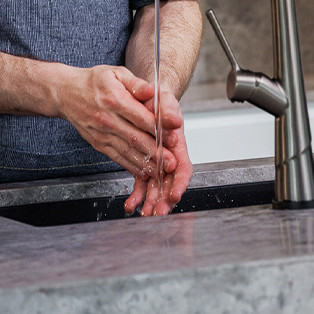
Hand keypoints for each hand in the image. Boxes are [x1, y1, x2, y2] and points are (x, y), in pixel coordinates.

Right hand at [57, 66, 177, 179]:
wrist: (65, 93)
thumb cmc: (93, 82)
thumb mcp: (116, 73)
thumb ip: (136, 83)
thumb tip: (152, 91)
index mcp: (114, 99)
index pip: (140, 117)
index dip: (159, 128)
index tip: (174, 135)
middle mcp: (106, 119)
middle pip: (135, 138)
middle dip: (156, 152)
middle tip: (172, 161)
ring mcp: (101, 133)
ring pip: (127, 151)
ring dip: (146, 163)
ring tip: (162, 171)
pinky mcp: (98, 143)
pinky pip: (116, 157)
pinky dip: (131, 166)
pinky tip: (144, 171)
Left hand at [124, 86, 192, 215]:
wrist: (146, 99)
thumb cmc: (158, 100)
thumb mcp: (164, 100)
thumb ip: (169, 110)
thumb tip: (173, 121)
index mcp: (177, 144)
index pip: (183, 167)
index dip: (179, 182)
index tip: (174, 194)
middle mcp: (170, 156)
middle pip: (170, 182)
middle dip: (165, 199)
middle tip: (157, 213)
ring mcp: (158, 161)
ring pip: (156, 186)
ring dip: (152, 201)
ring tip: (144, 214)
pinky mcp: (146, 163)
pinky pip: (143, 182)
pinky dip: (138, 195)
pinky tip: (130, 205)